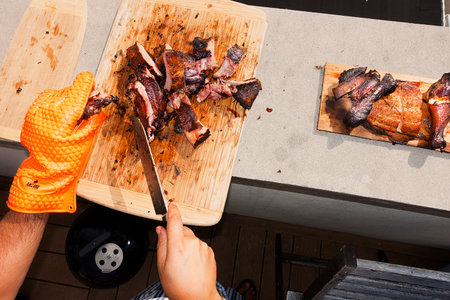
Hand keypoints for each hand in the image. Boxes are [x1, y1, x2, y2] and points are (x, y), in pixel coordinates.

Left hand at [7, 72, 104, 212]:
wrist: (46, 172)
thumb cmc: (67, 159)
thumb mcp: (86, 140)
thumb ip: (94, 120)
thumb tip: (100, 106)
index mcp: (64, 117)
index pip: (77, 90)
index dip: (86, 84)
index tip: (91, 81)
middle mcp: (48, 112)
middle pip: (68, 91)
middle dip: (79, 94)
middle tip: (88, 101)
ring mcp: (36, 113)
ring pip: (56, 93)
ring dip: (67, 98)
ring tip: (73, 111)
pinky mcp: (30, 116)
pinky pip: (44, 99)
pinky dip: (55, 102)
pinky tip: (61, 112)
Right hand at [156, 203, 221, 299]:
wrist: (199, 297)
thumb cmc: (179, 286)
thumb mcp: (162, 266)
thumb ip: (162, 244)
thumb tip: (160, 230)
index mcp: (178, 246)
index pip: (175, 221)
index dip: (172, 211)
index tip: (171, 205)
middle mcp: (192, 244)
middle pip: (183, 230)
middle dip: (177, 237)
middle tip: (174, 254)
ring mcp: (203, 247)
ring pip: (191, 239)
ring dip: (187, 245)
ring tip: (185, 263)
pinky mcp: (210, 251)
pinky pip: (199, 246)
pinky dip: (195, 251)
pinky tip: (193, 264)